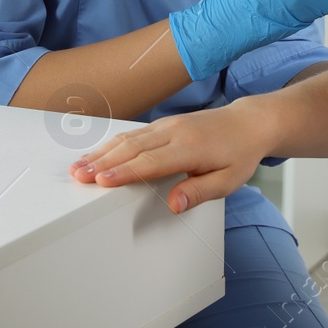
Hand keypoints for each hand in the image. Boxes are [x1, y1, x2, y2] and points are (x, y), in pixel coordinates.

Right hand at [69, 101, 272, 213]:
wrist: (249, 123)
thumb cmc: (239, 153)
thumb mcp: (228, 180)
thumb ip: (199, 192)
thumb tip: (174, 204)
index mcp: (190, 148)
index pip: (150, 162)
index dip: (124, 173)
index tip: (101, 181)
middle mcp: (175, 132)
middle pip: (131, 149)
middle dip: (101, 163)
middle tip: (78, 176)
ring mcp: (167, 125)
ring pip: (128, 139)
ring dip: (101, 153)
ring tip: (78, 167)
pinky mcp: (164, 124)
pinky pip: (133, 134)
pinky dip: (112, 144)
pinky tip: (98, 154)